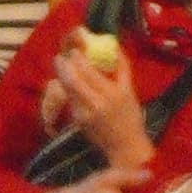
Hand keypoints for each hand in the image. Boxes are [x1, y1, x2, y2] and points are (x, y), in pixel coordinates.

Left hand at [51, 35, 140, 152]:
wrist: (124, 146)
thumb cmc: (130, 116)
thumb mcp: (130, 90)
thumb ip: (122, 67)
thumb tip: (114, 46)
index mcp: (111, 94)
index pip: (88, 72)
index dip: (78, 59)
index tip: (75, 50)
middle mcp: (95, 104)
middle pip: (72, 80)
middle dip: (63, 66)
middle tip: (60, 56)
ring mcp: (84, 114)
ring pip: (67, 90)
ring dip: (62, 76)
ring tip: (61, 65)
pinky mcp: (77, 121)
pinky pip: (69, 100)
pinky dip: (66, 89)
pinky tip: (68, 82)